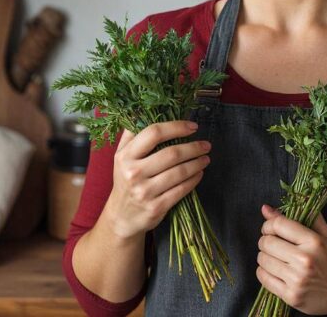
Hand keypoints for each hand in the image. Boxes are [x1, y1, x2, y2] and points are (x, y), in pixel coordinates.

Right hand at [104, 121, 210, 239]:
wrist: (121, 217)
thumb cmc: (126, 181)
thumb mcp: (122, 157)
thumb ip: (133, 134)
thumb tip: (146, 109)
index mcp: (125, 155)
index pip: (154, 132)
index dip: (177, 127)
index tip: (193, 127)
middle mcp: (133, 172)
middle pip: (171, 153)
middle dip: (194, 147)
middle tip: (206, 144)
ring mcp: (144, 191)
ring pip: (179, 172)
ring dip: (197, 163)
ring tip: (206, 158)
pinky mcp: (155, 207)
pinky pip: (181, 190)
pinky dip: (194, 179)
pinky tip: (199, 173)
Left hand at [256, 205, 326, 314]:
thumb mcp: (324, 234)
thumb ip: (300, 217)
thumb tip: (266, 208)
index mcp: (313, 241)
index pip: (278, 225)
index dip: (268, 224)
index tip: (270, 229)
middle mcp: (304, 260)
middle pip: (267, 243)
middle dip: (265, 240)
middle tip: (271, 243)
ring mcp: (297, 279)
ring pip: (263, 260)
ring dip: (264, 256)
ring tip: (273, 257)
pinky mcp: (291, 296)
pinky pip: (264, 278)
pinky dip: (264, 272)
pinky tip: (274, 270)